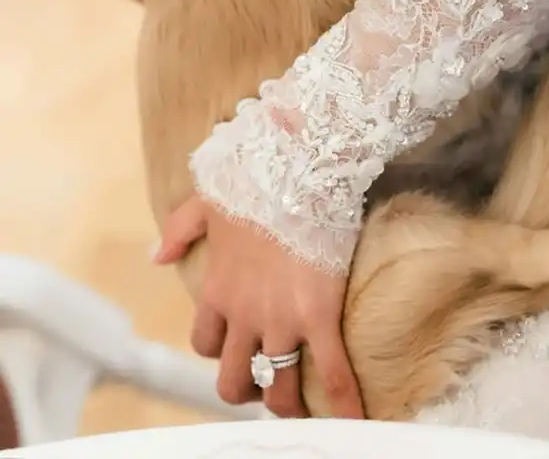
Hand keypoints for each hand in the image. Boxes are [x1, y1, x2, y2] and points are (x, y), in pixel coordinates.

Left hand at [156, 196, 363, 419]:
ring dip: (289, 403)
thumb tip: (155, 256)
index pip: (204, 341)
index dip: (218, 352)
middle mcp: (243, 314)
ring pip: (277, 386)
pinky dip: (342, 401)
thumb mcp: (206, 201)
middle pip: (234, 378)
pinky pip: (330, 371)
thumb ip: (179, 229)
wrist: (295, 170)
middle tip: (269, 385)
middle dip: (249, 390)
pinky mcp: (317, 316)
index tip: (236, 350)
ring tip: (305, 408)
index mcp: (218, 289)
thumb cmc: (255, 180)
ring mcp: (280, 320)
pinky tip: (354, 417)